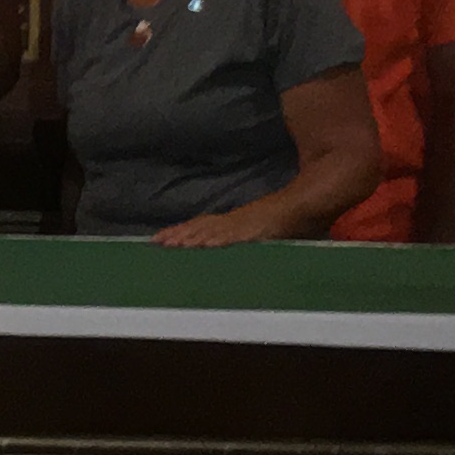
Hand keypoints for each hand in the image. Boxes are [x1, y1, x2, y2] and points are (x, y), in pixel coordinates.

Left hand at [152, 203, 271, 248]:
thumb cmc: (278, 222)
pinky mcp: (253, 231)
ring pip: (211, 231)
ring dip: (191, 237)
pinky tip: (205, 245)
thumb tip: (217, 248)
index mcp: (229, 223)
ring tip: (173, 244)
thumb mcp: (254, 233)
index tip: (157, 239)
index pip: (198, 226)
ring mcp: (241, 225)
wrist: (298, 205)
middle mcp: (231, 222)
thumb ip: (238, 239)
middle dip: (177, 234)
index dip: (178, 231)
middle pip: (199, 227)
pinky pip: (233, 236)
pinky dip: (219, 240)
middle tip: (155, 242)